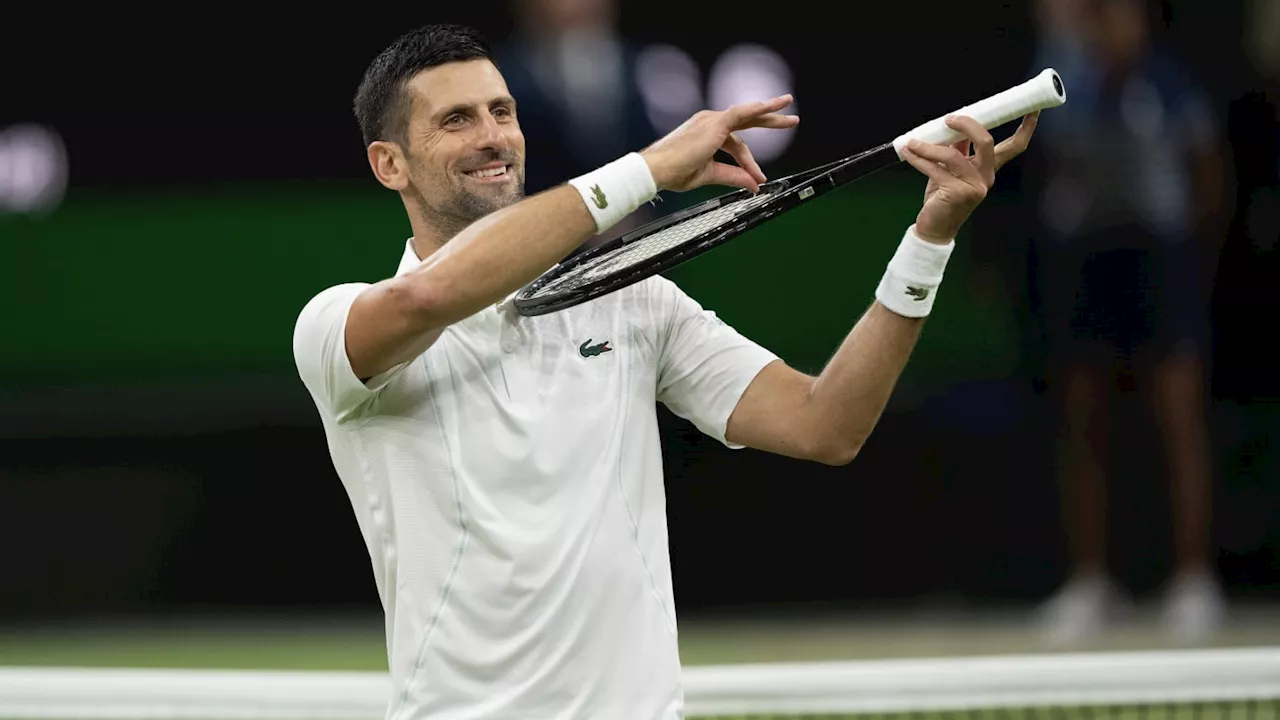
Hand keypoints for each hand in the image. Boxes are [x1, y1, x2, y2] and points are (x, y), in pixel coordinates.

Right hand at [640, 95, 798, 192]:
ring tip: (790, 112)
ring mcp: (712, 121)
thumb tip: (753, 184)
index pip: (735, 144)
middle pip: (746, 121)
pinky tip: (773, 108)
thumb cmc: (674, 172)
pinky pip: (742, 113)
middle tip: (790, 120)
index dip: (749, 163)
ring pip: (748, 114)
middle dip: (769, 121)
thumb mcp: (710, 174)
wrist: (657, 170)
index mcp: (706, 133)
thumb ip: (733, 176)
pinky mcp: (714, 124)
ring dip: (770, 113)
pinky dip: (759, 110)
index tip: (758, 179)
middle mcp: (709, 123)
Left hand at [900, 112, 1038, 242]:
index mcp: (989, 168)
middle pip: (986, 142)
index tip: (1032, 110)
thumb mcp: (952, 170)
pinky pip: (935, 169)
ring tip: (913, 142)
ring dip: (929, 147)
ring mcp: (974, 186)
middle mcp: (986, 176)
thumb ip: (958, 149)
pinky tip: (909, 152)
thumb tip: (953, 127)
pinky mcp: (957, 194)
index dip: (1026, 128)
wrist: (935, 227)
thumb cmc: (943, 198)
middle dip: (969, 125)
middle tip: (950, 118)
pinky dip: (919, 159)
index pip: (1014, 146)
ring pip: (953, 155)